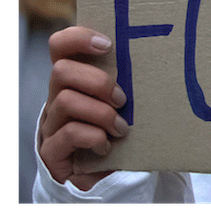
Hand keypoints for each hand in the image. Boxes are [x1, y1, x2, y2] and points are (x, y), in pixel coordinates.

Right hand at [38, 26, 127, 189]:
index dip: (78, 38)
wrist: (97, 172)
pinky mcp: (52, 149)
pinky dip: (94, 137)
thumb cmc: (113, 126)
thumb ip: (124, 78)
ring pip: (66, 101)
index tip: (108, 44)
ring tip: (121, 128)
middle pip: (61, 71)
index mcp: (72, 80)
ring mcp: (51, 123)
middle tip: (122, 99)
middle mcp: (56, 97)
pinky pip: (69, 133)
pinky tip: (106, 146)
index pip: (60, 45)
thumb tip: (158, 54)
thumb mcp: (118, 99)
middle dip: (97, 82)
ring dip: (101, 113)